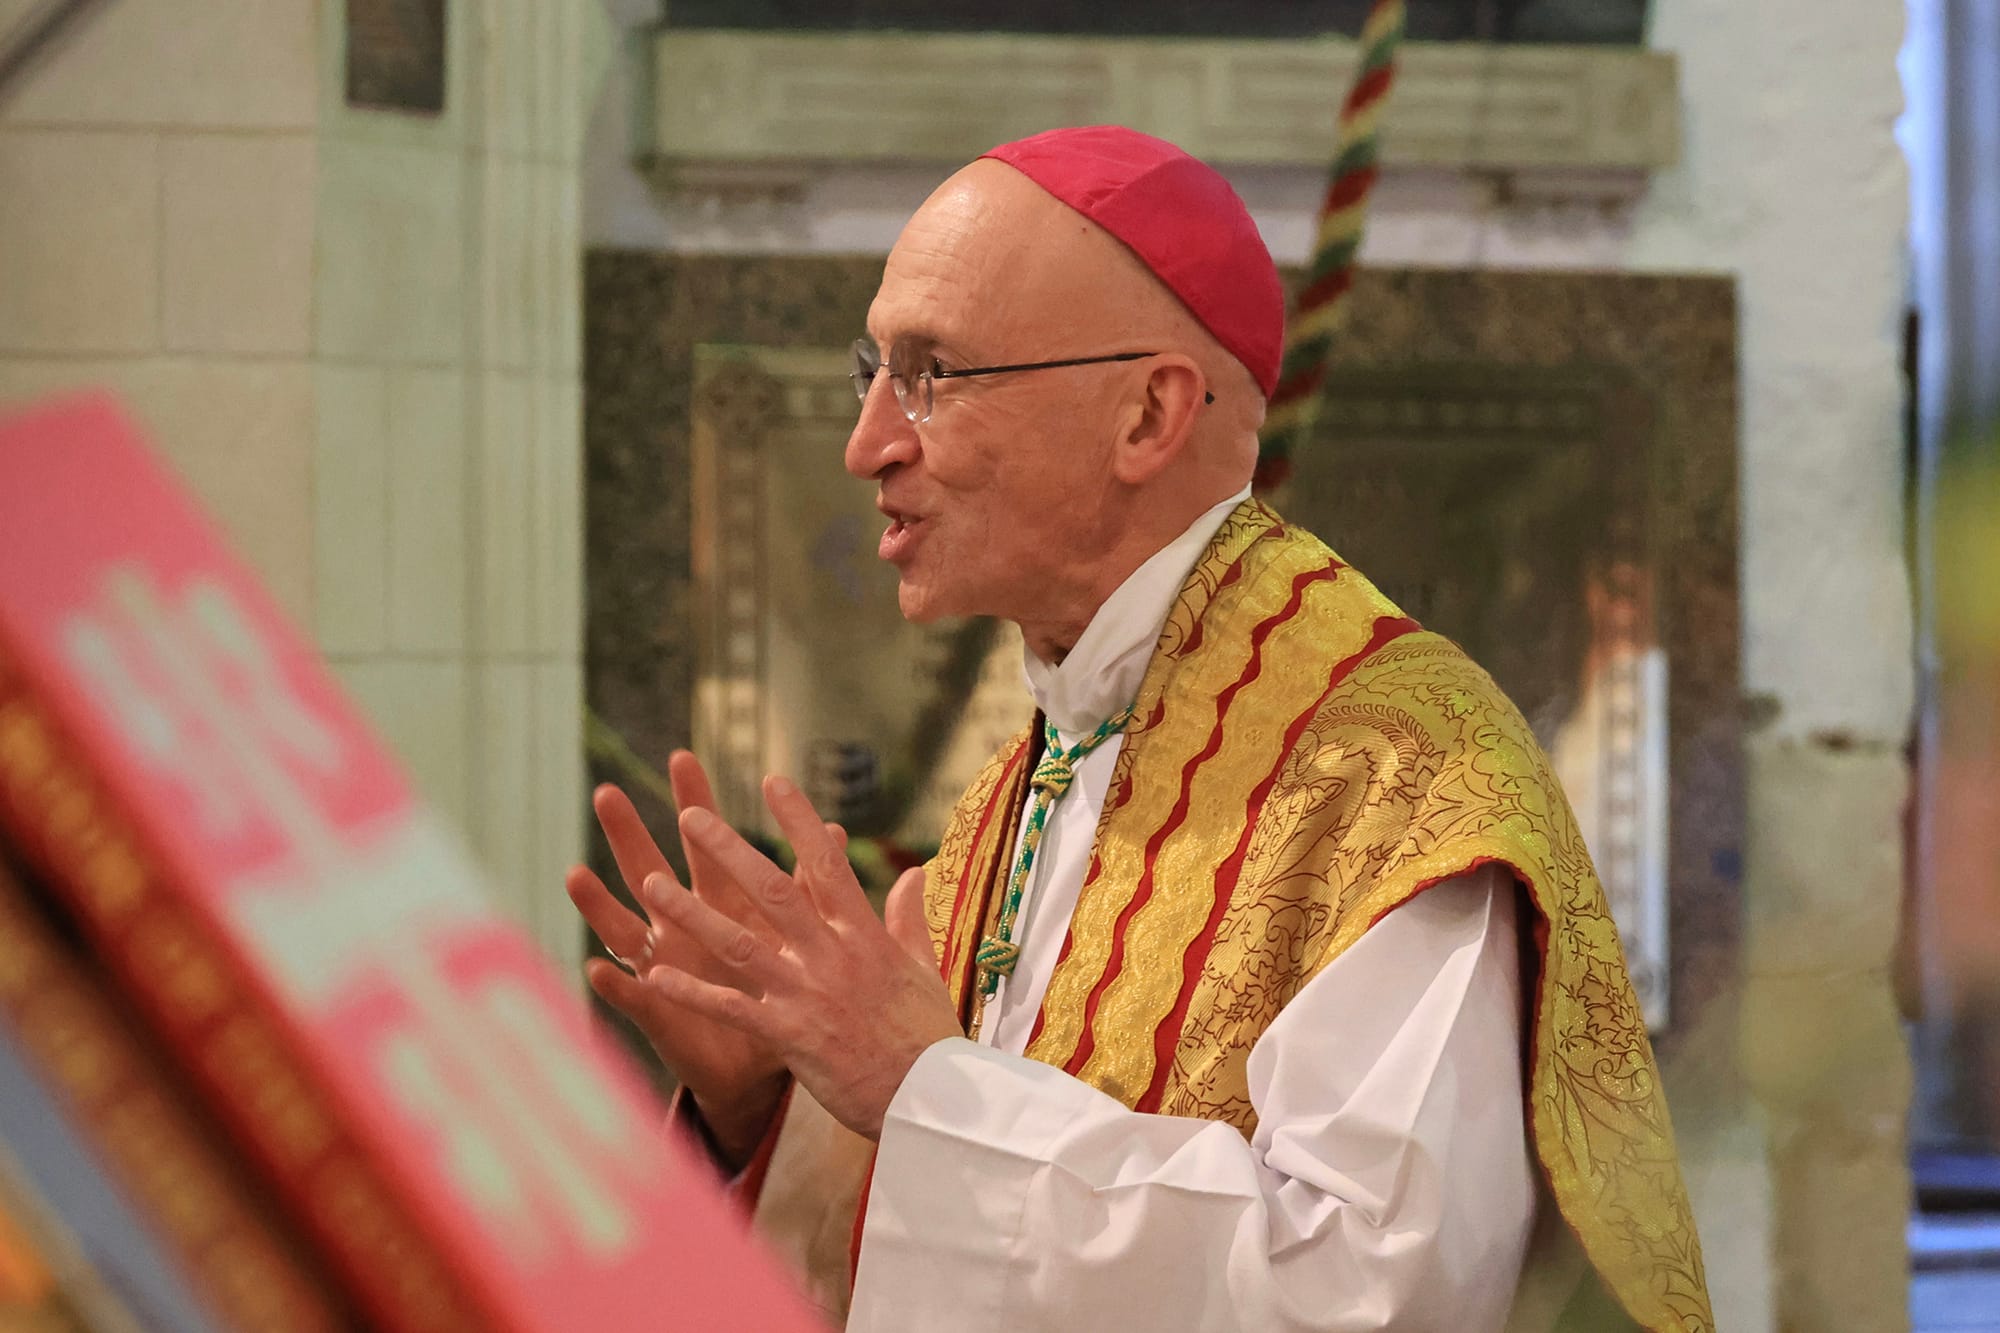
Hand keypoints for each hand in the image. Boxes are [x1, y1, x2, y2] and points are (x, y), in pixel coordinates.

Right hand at [566, 753, 791, 1162]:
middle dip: (629, 834)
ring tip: (576, 874)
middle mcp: (684, 928)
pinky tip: (597, 968)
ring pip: (626, 928)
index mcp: (722, 906)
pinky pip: (636, 998)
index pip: (704, 843)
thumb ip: (817, 887)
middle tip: (606, 794)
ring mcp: (666, 967)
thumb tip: (835, 830)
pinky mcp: (663, 1014)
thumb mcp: (803, 937)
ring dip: (601, 903)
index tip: (682, 756)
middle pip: (650, 870)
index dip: (694, 802)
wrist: (768, 1068)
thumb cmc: (783, 994)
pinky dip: (617, 984)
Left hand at [637, 774, 959, 1140]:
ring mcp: (807, 995)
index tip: (772, 781)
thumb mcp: (922, 966)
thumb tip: (914, 871)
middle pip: (773, 891)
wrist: (932, 1098)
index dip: (799, 820)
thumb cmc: (929, 1034)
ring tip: (651, 882)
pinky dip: (691, 993)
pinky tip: (652, 976)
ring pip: (739, 944)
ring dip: (691, 913)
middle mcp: (831, 955)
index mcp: (864, 934)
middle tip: (689, 814)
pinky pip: (731, 1009)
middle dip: (729, 851)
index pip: (828, 863)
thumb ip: (908, 916)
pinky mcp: (789, 1036)